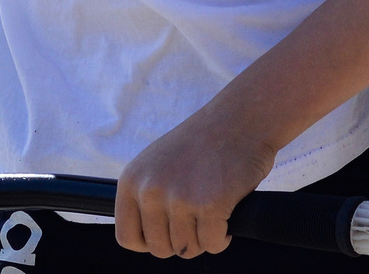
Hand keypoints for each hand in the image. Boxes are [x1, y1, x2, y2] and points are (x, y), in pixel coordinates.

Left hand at [113, 107, 276, 258]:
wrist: (240, 117)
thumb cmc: (203, 142)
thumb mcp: (158, 162)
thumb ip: (146, 195)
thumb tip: (144, 239)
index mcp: (132, 180)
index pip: (127, 237)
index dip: (151, 242)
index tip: (169, 232)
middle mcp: (150, 190)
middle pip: (160, 249)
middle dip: (182, 240)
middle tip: (198, 218)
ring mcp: (180, 198)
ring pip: (187, 250)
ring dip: (203, 238)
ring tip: (213, 212)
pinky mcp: (210, 205)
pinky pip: (213, 245)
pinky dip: (222, 238)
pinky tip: (227, 215)